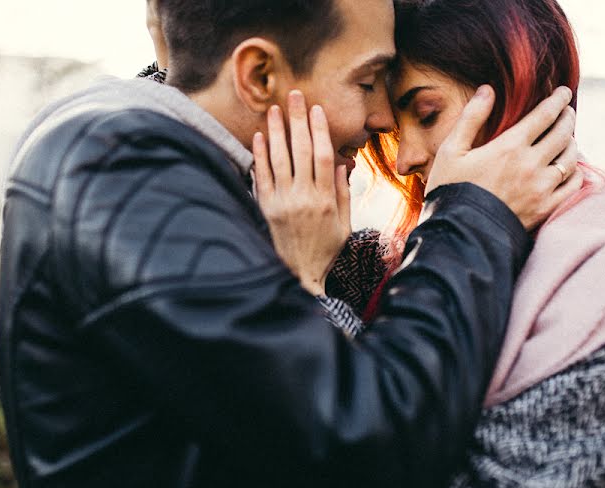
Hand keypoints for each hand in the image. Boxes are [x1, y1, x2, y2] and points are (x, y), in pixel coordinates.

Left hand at [253, 91, 351, 294]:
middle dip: (298, 120)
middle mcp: (305, 197)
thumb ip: (342, 192)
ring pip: (279, 159)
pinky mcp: (267, 209)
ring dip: (277, 131)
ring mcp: (284, 202)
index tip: (317, 109)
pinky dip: (260, 155)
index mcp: (327, 199)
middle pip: (302, 151)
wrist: (301, 274)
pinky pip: (262, 177)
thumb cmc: (326, 248)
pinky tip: (260, 137)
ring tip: (275, 109)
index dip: (320, 130)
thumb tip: (342, 164)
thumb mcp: (344, 223)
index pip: (324, 156)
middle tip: (295, 95)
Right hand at [426, 86, 582, 229]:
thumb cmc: (451, 191)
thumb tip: (487, 90)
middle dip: (567, 117)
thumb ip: (470, 118)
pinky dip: (575, 172)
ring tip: (567, 138)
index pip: (545, 115)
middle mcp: (532, 164)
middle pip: (563, 133)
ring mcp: (542, 188)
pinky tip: (570, 168)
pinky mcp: (546, 209)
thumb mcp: (451, 152)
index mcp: (510, 146)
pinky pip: (573, 185)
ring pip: (571, 157)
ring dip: (572, 143)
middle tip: (567, 111)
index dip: (557, 100)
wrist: (459, 235)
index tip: (563, 91)